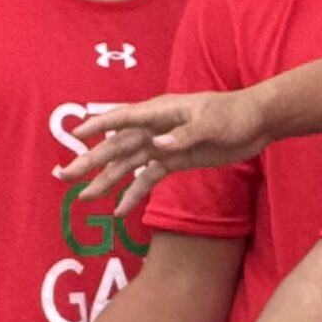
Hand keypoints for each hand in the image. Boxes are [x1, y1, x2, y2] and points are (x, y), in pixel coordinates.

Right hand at [55, 88, 268, 217]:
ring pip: (128, 164)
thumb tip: (159, 146)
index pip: (123, 118)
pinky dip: (134, 193)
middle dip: (90, 160)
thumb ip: (186, 135)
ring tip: (83, 196)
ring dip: (106, 179)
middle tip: (64, 176)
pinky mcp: (174, 160)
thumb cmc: (235, 115)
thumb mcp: (213, 123)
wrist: (257, 123)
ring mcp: (164, 145)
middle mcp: (156, 128)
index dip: (98, 126)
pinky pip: (148, 178)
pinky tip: (119, 209)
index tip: (74, 135)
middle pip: (117, 145)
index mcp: (161, 112)